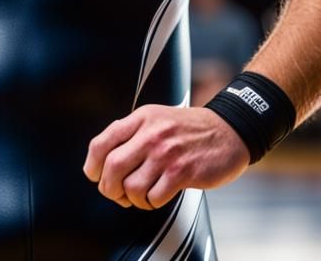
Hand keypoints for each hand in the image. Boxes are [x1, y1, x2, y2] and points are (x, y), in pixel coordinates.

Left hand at [83, 105, 248, 209]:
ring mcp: (166, 153)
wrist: (228, 130)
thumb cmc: (189, 128)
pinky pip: (154, 198)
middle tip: (118, 194)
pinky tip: (159, 196)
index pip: (101, 142)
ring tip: (142, 196)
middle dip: (109, 188)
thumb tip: (104, 160)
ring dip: (133, 199)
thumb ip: (132, 133)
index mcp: (141, 118)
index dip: (93, 166)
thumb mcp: (156, 118)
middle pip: (112, 168)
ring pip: (132, 187)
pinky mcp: (183, 172)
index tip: (96, 176)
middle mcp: (151, 134)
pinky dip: (152, 203)